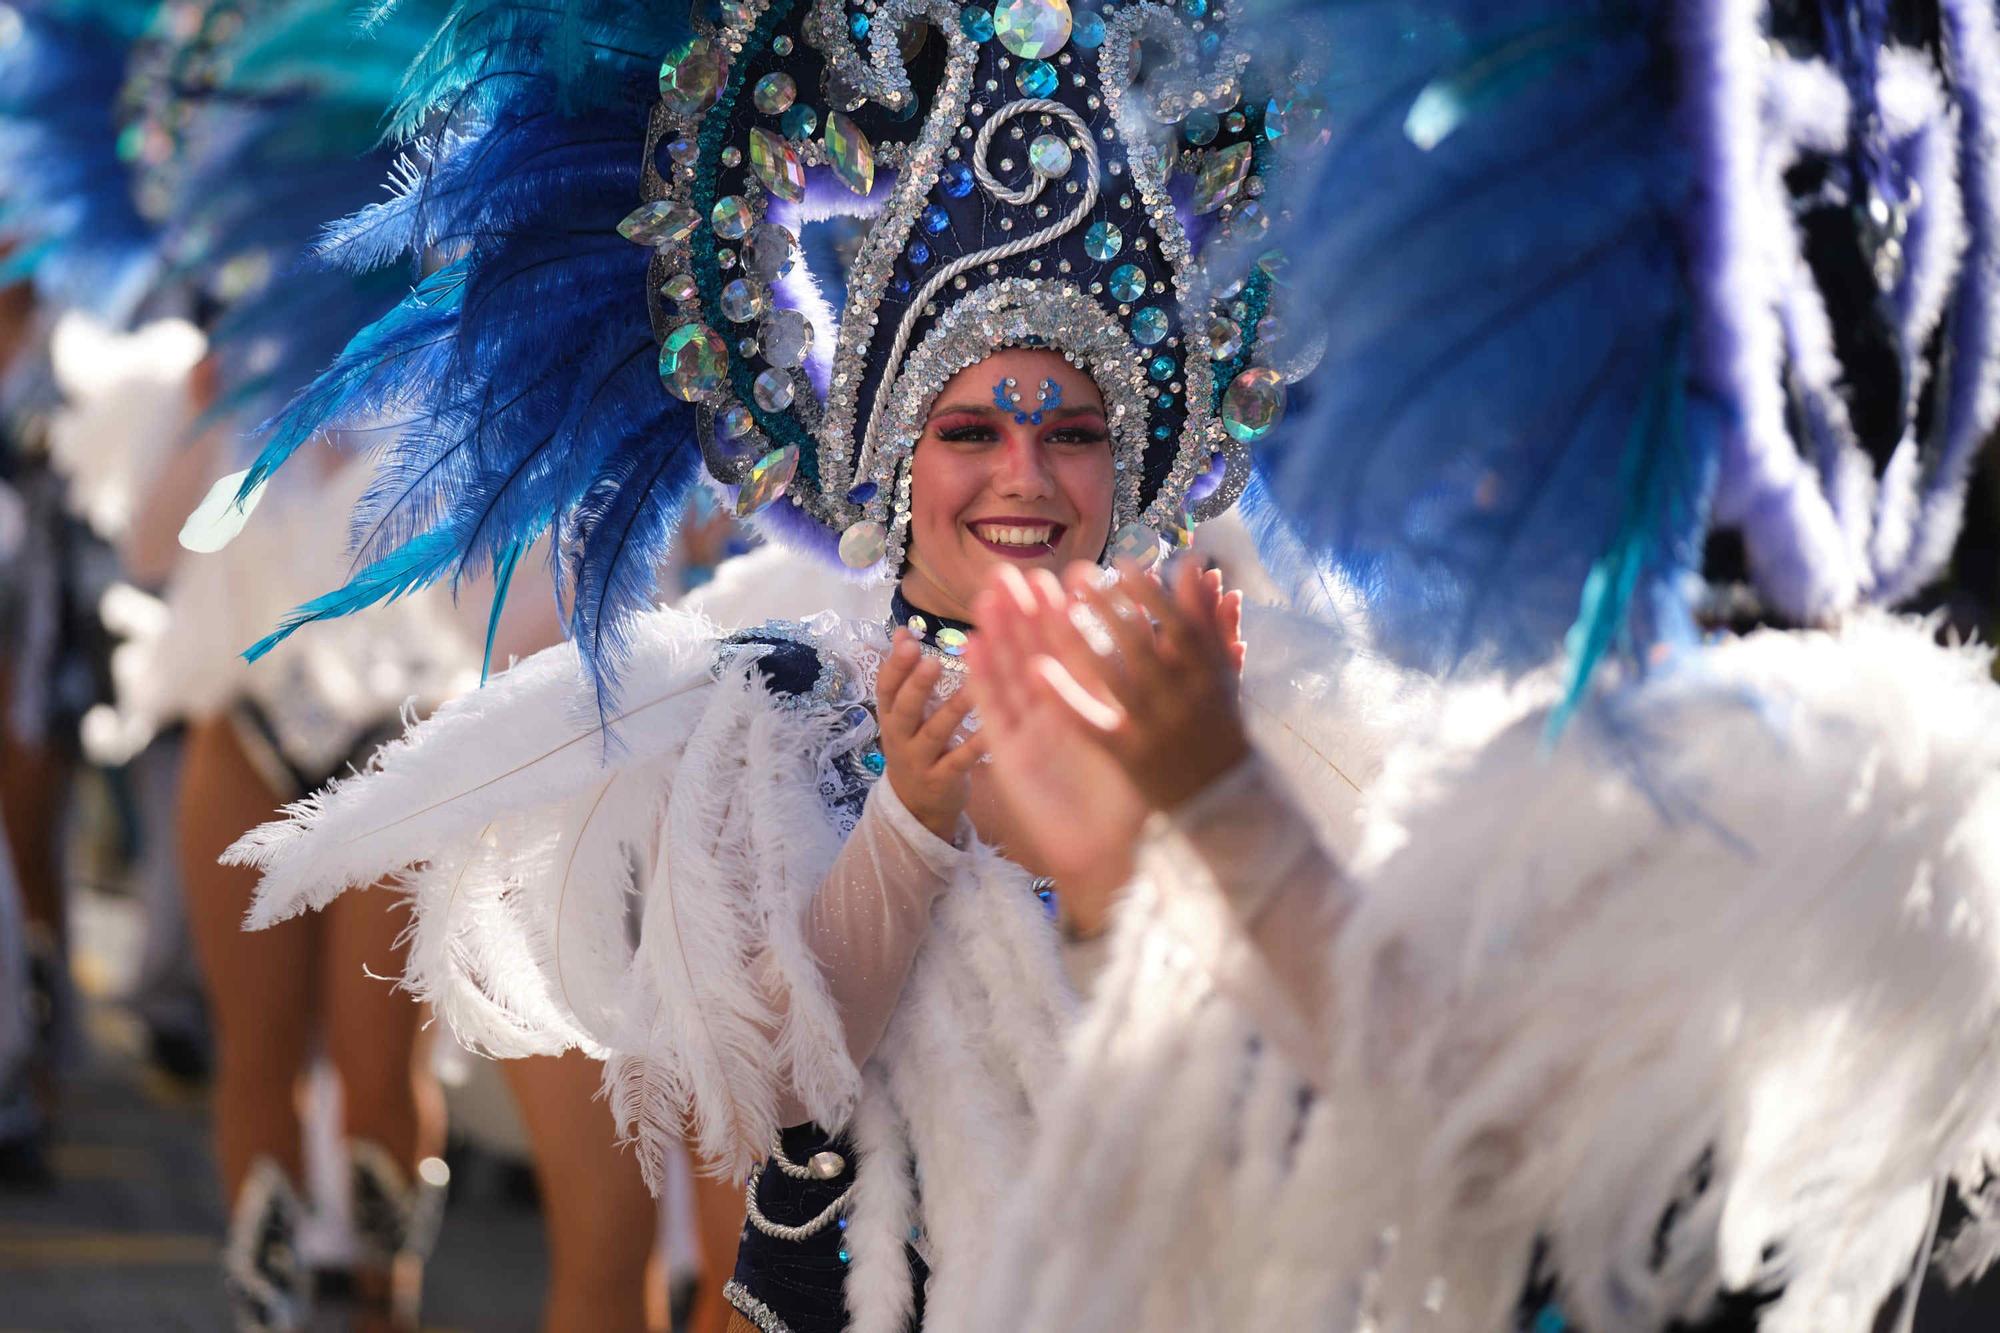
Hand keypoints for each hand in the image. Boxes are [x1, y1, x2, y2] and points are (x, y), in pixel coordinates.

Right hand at [875, 631, 985, 842]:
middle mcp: (900, 737)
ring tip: (973, 687)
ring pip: (935, 733)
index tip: (908, 640)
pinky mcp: (943, 780)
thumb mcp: (905, 712)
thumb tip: (903, 630)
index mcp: (891, 715)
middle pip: (904, 709)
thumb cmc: (917, 745)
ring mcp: (920, 761)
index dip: (895, 665)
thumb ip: (905, 674)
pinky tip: (993, 729)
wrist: (916, 807)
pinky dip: (975, 745)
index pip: (886, 687)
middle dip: (916, 685)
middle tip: (931, 661)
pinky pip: (960, 761)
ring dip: (953, 710)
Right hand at [966, 568, 1148, 931]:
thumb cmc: (1136, 798)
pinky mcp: (1006, 756)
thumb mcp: (1146, 732)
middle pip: (1035, 655)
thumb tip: (1172, 634)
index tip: (1057, 575)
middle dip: (1023, 614)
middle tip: (1011, 573)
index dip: (1063, 615)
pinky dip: (980, 678)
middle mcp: (1057, 713)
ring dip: (998, 634)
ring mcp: (1028, 732)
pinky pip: (991, 712)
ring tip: (987, 594)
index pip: (1074, 651)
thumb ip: (1152, 684)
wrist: (1112, 853)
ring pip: (1010, 675)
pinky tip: (971, 644)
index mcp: (1091, 705)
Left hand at [1032, 557, 1250, 812]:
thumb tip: (1195, 563)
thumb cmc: (1217, 724)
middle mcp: (1178, 695)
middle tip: (1075, 572)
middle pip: (1136, 643)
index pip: (1176, 622)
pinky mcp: (1126, 755)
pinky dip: (1062, 696)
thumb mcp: (1221, 672)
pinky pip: (1089, 723)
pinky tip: (1035, 669)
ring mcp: (1151, 726)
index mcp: (1205, 671)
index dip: (1147, 592)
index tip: (1120, 563)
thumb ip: (1208, 619)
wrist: (1222, 798)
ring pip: (1109, 676)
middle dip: (1105, 604)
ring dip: (1078, 638)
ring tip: (1051, 607)